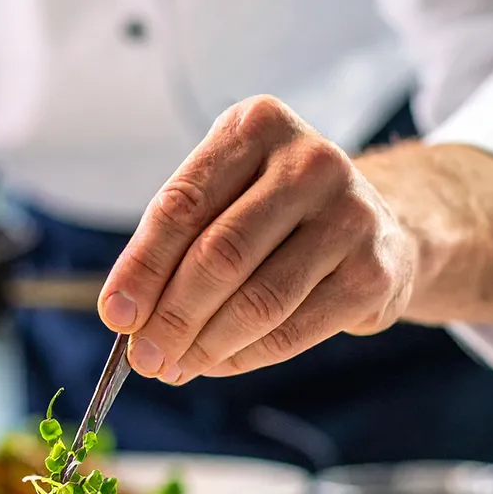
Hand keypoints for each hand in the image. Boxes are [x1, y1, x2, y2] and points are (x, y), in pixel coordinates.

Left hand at [98, 96, 416, 382]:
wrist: (377, 228)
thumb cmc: (273, 214)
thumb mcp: (222, 199)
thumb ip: (174, 246)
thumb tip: (126, 317)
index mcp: (257, 126)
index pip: (182, 205)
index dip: (142, 267)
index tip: (114, 315)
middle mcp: (310, 162)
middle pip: (220, 256)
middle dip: (171, 317)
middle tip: (143, 357)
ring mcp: (351, 215)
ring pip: (257, 300)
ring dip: (204, 346)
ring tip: (173, 367)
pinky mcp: (373, 273)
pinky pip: (292, 330)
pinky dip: (243, 357)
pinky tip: (215, 364)